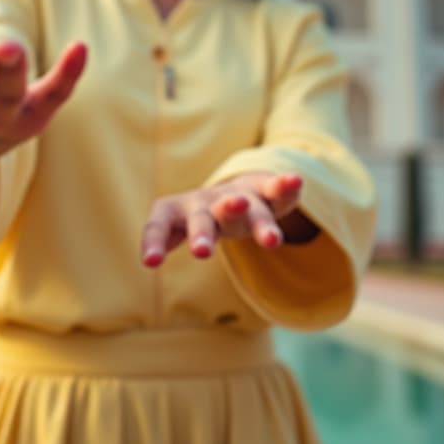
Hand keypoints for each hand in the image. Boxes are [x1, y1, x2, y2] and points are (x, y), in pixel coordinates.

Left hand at [141, 171, 307, 267]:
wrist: (237, 189)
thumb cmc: (204, 219)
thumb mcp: (186, 230)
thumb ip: (166, 238)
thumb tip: (148, 258)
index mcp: (181, 213)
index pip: (160, 223)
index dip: (154, 240)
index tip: (149, 262)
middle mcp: (208, 202)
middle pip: (203, 218)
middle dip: (202, 233)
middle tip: (200, 253)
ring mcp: (238, 194)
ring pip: (243, 207)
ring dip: (252, 219)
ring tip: (270, 240)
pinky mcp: (264, 188)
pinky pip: (274, 188)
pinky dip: (284, 186)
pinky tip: (295, 181)